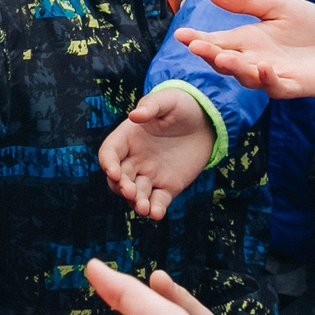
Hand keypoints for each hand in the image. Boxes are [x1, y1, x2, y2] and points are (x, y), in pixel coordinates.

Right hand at [99, 89, 215, 219]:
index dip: (108, 164)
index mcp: (127, 138)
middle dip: (121, 187)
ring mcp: (150, 175)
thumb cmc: (181, 106)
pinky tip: (156, 214)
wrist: (205, 122)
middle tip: (131, 192)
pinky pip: (158, 201)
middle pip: (119, 178)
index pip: (109, 153)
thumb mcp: (167, 100)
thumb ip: (151, 106)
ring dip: (136, 202)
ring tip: (144, 208)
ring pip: (136, 193)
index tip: (113, 172)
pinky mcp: (167, 187)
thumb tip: (134, 116)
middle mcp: (134, 159)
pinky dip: (155, 209)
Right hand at [175, 0, 314, 104]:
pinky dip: (269, 79)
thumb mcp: (278, 6)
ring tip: (223, 57)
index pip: (216, 42)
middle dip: (210, 55)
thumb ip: (246, 2)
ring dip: (235, 68)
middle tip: (196, 46)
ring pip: (247, 77)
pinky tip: (265, 67)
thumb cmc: (309, 27)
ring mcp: (272, 76)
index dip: (197, 39)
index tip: (181, 34)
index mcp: (246, 41)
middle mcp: (253, 61)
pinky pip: (277, 88)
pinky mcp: (294, 87)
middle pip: (225, 62)